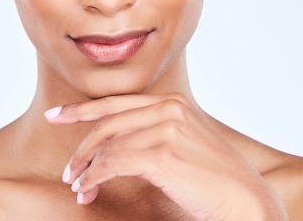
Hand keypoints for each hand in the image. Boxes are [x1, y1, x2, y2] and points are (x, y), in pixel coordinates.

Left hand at [44, 93, 287, 220]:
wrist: (246, 200)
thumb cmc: (215, 179)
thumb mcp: (184, 145)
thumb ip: (153, 134)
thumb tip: (115, 145)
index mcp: (173, 103)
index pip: (117, 102)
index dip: (82, 109)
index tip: (56, 115)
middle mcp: (169, 109)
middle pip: (107, 123)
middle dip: (80, 146)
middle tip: (67, 171)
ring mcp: (166, 129)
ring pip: (108, 145)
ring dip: (86, 169)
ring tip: (78, 188)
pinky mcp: (162, 154)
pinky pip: (113, 163)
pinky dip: (94, 178)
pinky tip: (88, 190)